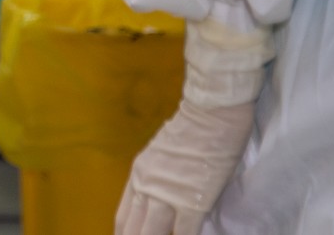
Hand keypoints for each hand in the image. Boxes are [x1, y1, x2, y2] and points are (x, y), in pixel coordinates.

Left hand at [115, 98, 254, 234]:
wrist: (211, 112)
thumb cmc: (192, 129)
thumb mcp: (160, 155)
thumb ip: (155, 180)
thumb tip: (156, 202)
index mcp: (138, 175)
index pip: (122, 219)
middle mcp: (146, 186)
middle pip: (132, 231)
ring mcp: (168, 196)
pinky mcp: (193, 202)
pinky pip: (184, 234)